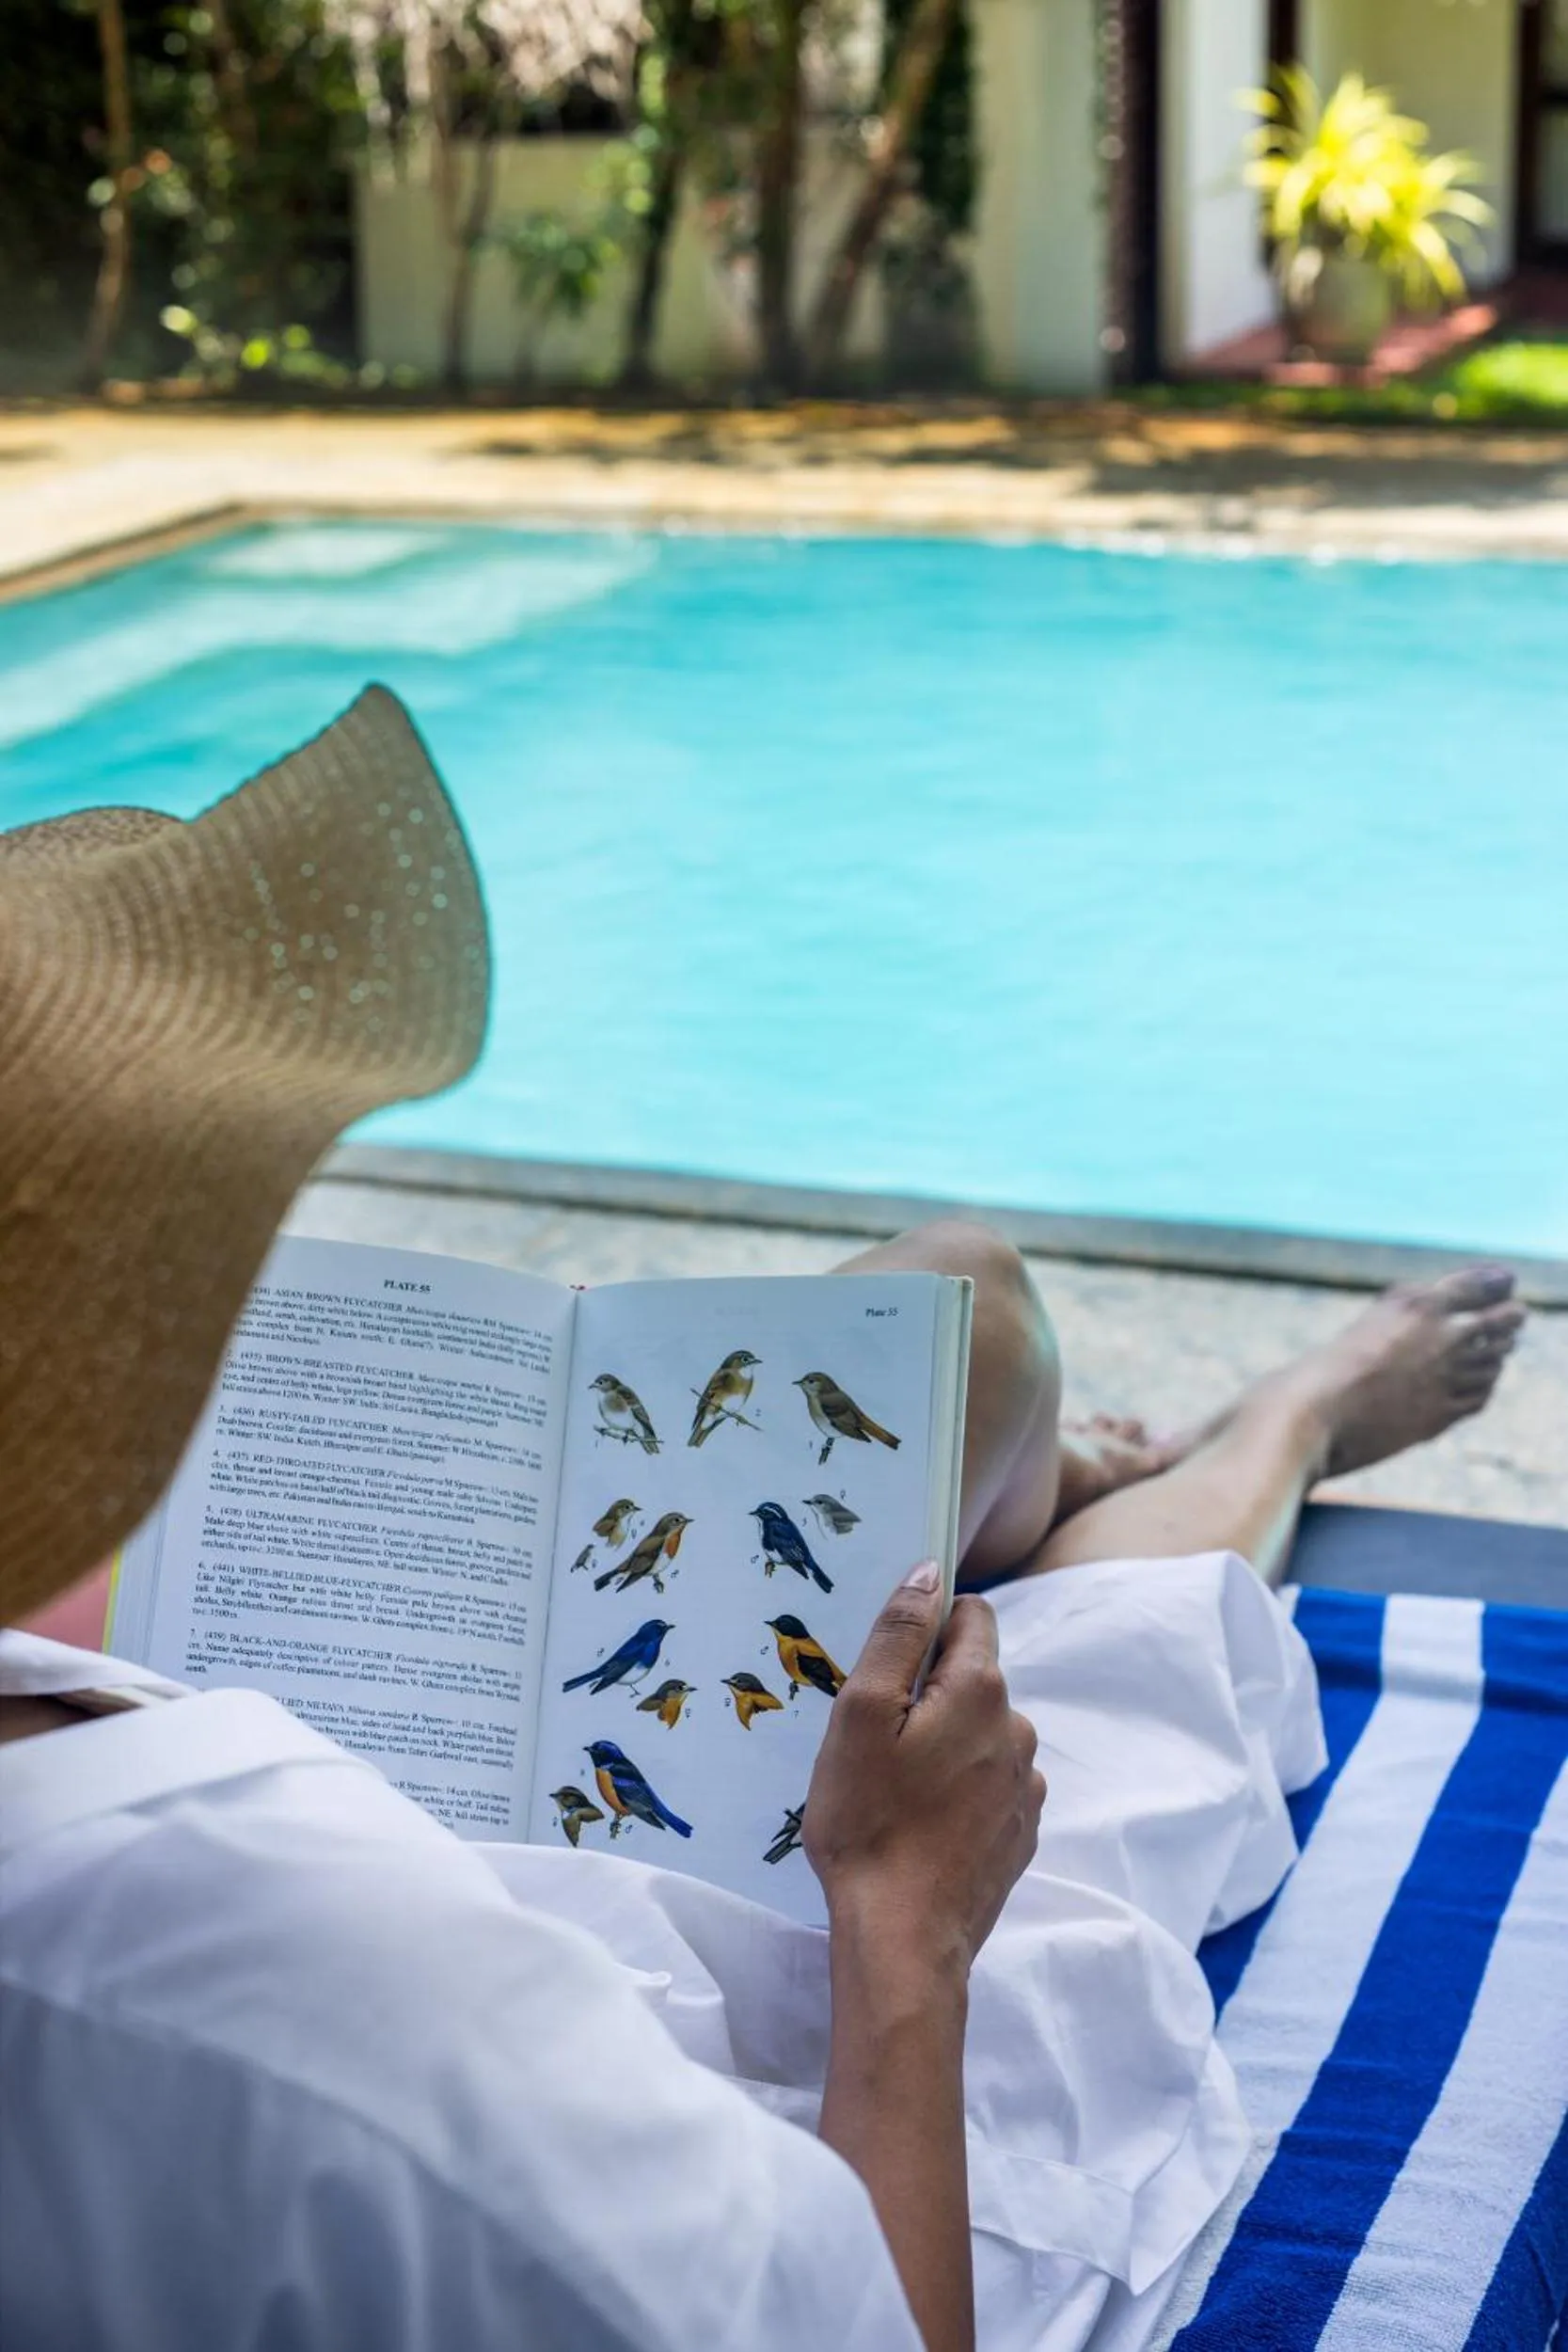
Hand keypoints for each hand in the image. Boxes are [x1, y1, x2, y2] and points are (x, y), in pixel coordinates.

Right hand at [804, 1562, 1044, 1973]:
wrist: (905, 1939)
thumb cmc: (870, 1822)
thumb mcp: (861, 1715)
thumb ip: (898, 1635)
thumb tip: (927, 1572)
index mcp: (981, 1690)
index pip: (970, 1615)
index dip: (926, 1627)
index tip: (887, 1663)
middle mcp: (1018, 1729)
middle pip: (972, 1677)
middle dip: (928, 1692)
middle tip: (875, 1738)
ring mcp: (1026, 1785)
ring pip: (981, 1733)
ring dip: (945, 1743)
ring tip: (895, 1788)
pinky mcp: (1021, 1832)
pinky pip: (989, 1783)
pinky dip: (959, 1789)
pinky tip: (921, 1823)